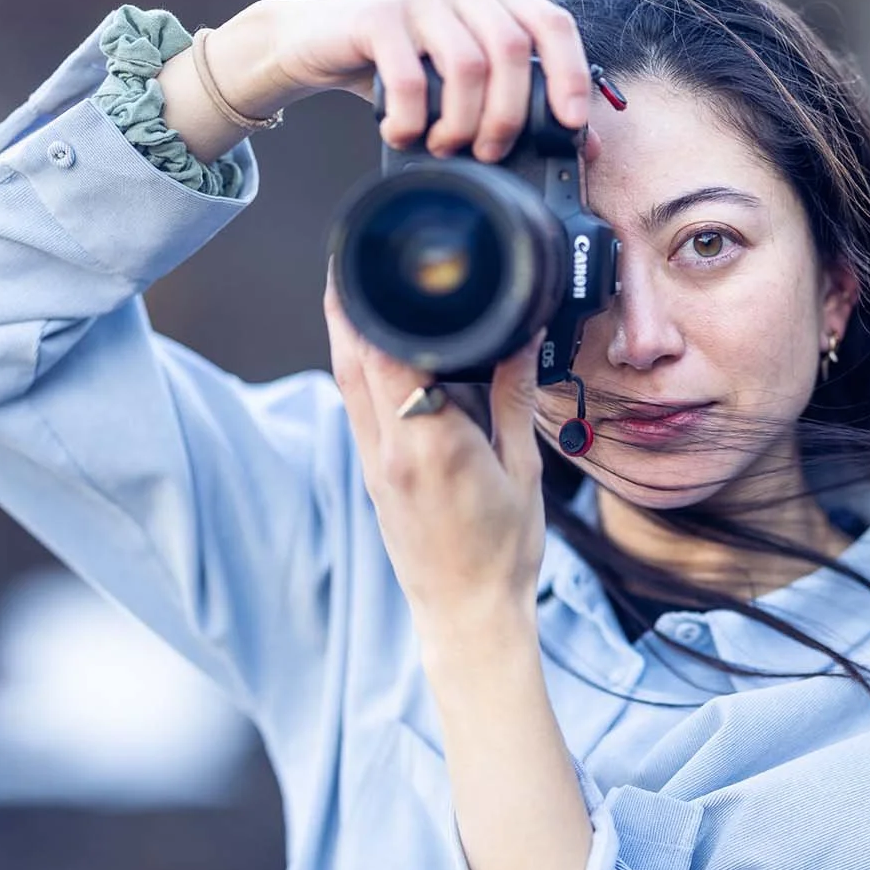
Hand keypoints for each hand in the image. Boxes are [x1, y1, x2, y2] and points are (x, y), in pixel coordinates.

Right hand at [164, 0, 592, 166]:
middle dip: (508, 117)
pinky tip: (404, 134)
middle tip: (488, 152)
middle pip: (513, 52)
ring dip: (462, 124)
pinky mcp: (376, 15)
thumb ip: (518, 99)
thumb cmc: (399, 65)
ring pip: (469, 67)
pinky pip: (412, 79)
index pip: (553, 23)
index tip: (569, 125)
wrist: (315, 42)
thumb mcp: (462, 80)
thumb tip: (589, 148)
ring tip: (443, 145)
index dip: (571, 76)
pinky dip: (413, 121)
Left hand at [322, 278, 546, 647]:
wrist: (468, 617)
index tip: (386, 262)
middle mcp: (391, 450)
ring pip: (346, 378)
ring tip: (352, 283)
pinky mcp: (372, 475)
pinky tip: (374, 346)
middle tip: (351, 252)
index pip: (392, 353)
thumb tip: (520, 338)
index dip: (381, 302)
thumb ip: (516, 398)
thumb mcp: (524, 470)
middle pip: (354, 356)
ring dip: (344, 329)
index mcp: (433, 444)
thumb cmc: (503, 553)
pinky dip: (358, 366)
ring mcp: (374, 465)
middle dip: (346, 300)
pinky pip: (357, 405)